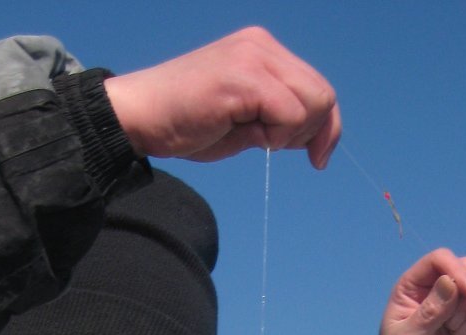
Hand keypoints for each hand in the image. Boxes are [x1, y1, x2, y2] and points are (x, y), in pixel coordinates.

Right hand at [104, 27, 340, 167]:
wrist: (140, 117)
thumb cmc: (185, 123)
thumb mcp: (243, 121)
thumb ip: (275, 118)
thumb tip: (308, 134)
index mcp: (262, 51)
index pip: (318, 87)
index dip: (325, 127)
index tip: (317, 157)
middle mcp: (262, 46)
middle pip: (322, 95)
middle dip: (314, 133)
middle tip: (279, 149)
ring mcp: (254, 57)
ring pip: (313, 103)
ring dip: (291, 134)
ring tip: (256, 138)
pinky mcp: (246, 77)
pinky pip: (290, 115)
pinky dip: (277, 136)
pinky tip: (250, 137)